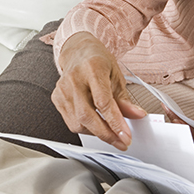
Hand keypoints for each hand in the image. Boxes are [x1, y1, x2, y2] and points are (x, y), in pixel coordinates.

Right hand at [51, 32, 145, 149]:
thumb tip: (137, 116)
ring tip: (111, 131)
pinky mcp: (56, 98)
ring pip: (78, 123)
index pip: (103, 102)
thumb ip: (125, 99)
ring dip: (97, 133)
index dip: (115, 122)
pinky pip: (71, 122)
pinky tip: (96, 124)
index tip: (126, 136)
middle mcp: (74, 79)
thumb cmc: (98, 62)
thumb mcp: (117, 75)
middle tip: (121, 142)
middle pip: (87, 116)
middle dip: (107, 134)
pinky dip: (86, 128)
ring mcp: (62, 89)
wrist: (78, 51)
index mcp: (92, 68)